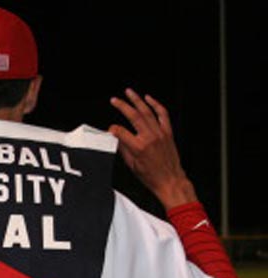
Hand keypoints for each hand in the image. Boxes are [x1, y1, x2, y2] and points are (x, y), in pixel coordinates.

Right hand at [108, 88, 196, 208]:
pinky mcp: (168, 133)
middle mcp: (150, 137)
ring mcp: (160, 133)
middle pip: (134, 116)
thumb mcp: (132, 165)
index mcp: (139, 147)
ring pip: (147, 111)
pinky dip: (156, 104)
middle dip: (122, 105)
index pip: (121, 131)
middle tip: (114, 100)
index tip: (110, 129)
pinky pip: (163, 114)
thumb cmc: (152, 177)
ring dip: (137, 100)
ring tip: (129, 92)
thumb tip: (116, 138)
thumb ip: (123, 149)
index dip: (113, 128)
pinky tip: (149, 98)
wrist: (170, 181)